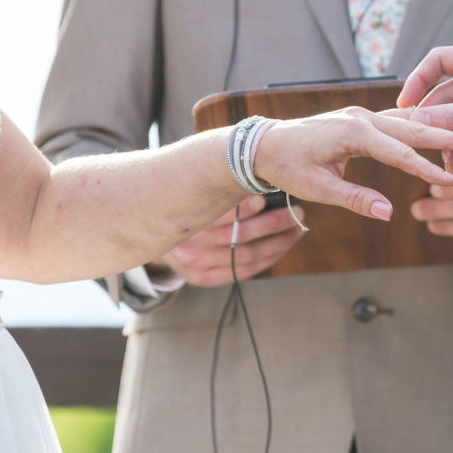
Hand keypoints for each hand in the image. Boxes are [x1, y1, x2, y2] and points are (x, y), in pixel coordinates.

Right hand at [151, 195, 305, 286]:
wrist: (154, 232)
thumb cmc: (185, 203)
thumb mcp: (193, 191)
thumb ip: (219, 185)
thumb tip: (261, 174)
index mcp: (186, 220)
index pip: (224, 216)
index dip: (249, 208)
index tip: (270, 196)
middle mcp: (189, 246)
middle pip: (241, 237)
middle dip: (276, 224)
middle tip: (298, 212)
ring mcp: (195, 266)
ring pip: (248, 256)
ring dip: (279, 242)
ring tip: (297, 228)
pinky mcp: (202, 278)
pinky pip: (244, 271)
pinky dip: (268, 258)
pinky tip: (283, 245)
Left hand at [255, 107, 452, 220]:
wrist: (264, 144)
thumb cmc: (288, 167)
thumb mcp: (318, 188)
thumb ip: (356, 200)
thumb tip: (389, 213)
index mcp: (353, 133)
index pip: (401, 153)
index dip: (428, 170)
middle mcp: (362, 118)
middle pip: (414, 128)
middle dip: (448, 135)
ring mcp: (362, 116)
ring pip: (408, 122)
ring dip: (438, 129)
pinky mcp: (360, 120)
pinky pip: (396, 123)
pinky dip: (420, 128)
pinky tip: (438, 130)